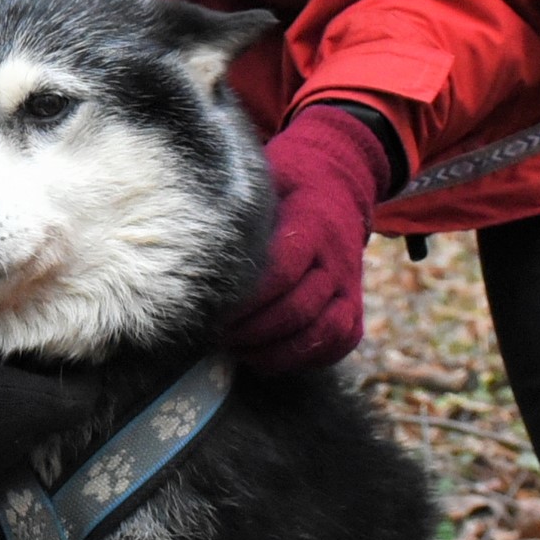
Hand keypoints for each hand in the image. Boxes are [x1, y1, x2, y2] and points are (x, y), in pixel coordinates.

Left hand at [225, 101, 405, 376]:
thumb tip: (184, 237)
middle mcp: (338, 257)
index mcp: (313, 222)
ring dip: (276, 350)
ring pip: (322, 331)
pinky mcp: (355, 308)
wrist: (339, 182)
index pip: (283, 270)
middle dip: (252, 330)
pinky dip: (303, 358)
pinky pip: (337, 343)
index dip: (247, 298)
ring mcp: (351, 285)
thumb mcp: (265, 180)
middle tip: (214, 335)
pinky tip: (266, 358)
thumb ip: (237, 209)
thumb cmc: (286, 184)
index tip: (211, 307)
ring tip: (237, 350)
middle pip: (298, 307)